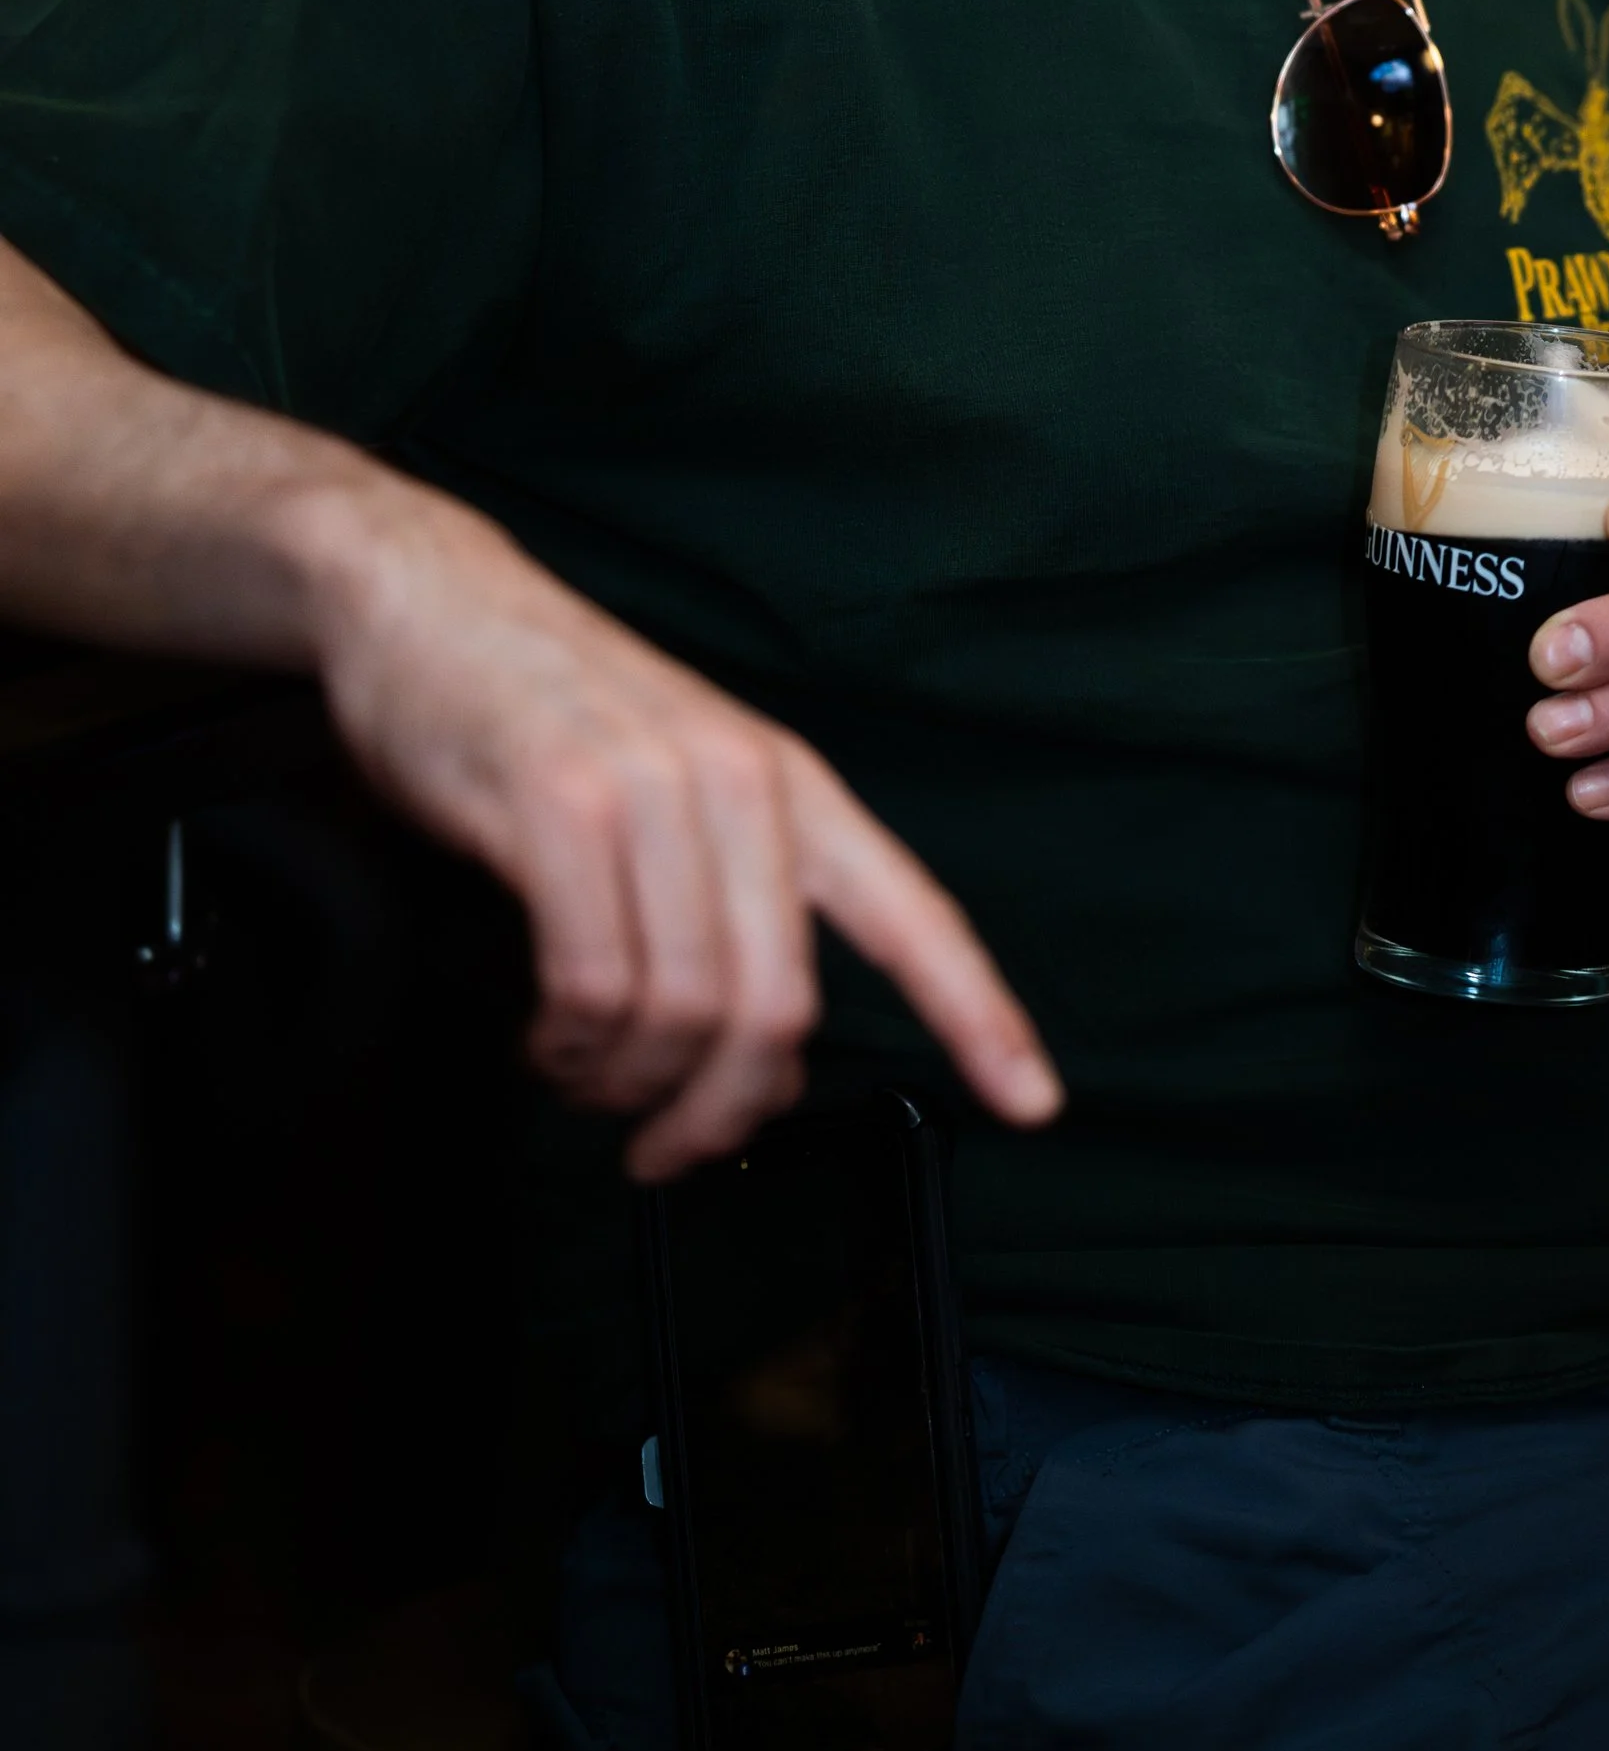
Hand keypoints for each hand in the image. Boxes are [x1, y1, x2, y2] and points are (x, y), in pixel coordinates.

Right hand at [309, 480, 1062, 1178]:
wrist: (432, 602)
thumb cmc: (549, 714)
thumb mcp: (679, 784)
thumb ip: (733, 897)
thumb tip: (755, 1054)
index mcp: (789, 785)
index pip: (912, 913)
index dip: (981, 1014)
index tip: (1035, 1101)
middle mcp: (739, 781)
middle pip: (776, 1008)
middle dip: (721, 1111)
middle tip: (668, 1148)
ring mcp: (650, 786)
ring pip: (683, 1009)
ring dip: (624, 1081)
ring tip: (584, 1071)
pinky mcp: (556, 802)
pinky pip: (590, 980)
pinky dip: (568, 1042)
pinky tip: (550, 1035)